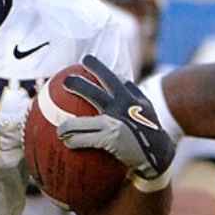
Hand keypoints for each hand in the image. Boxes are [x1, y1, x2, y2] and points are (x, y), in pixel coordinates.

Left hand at [57, 55, 176, 185]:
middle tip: (66, 80)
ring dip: (67, 121)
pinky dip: (73, 138)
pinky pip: (85, 138)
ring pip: (83, 117)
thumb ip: (134, 95)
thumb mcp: (146, 109)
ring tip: (56, 120)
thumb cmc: (150, 132)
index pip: (113, 77)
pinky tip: (65, 141)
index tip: (86, 60)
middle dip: (78, 83)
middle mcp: (123, 106)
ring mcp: (115, 121)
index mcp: (132, 97)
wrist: (159, 154)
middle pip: (96, 90)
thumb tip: (123, 80)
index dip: (98, 67)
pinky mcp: (110, 138)